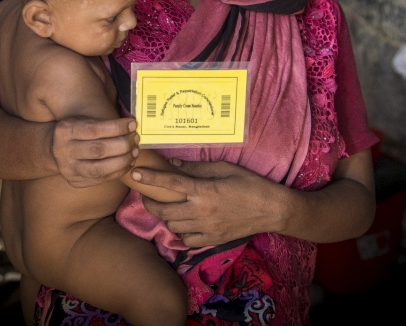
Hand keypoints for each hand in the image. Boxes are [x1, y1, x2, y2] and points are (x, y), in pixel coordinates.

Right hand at [50, 117, 139, 187]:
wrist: (53, 149)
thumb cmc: (76, 130)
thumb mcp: (81, 120)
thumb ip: (101, 122)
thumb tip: (131, 125)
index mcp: (65, 130)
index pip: (94, 129)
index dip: (116, 127)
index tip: (132, 124)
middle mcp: (64, 151)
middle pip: (98, 150)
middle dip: (122, 145)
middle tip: (135, 139)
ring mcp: (68, 169)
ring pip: (100, 169)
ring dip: (122, 161)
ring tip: (134, 152)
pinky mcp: (75, 181)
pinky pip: (101, 179)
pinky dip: (118, 171)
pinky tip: (128, 163)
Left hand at [131, 160, 285, 246]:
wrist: (271, 210)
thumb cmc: (249, 184)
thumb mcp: (225, 168)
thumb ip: (198, 168)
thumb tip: (174, 165)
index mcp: (205, 190)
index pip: (171, 183)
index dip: (150, 178)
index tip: (135, 173)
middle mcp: (202, 211)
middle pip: (164, 210)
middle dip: (150, 202)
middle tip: (148, 195)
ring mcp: (206, 228)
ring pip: (172, 226)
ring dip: (167, 216)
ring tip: (171, 207)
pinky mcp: (211, 240)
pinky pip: (186, 239)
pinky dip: (181, 231)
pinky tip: (186, 222)